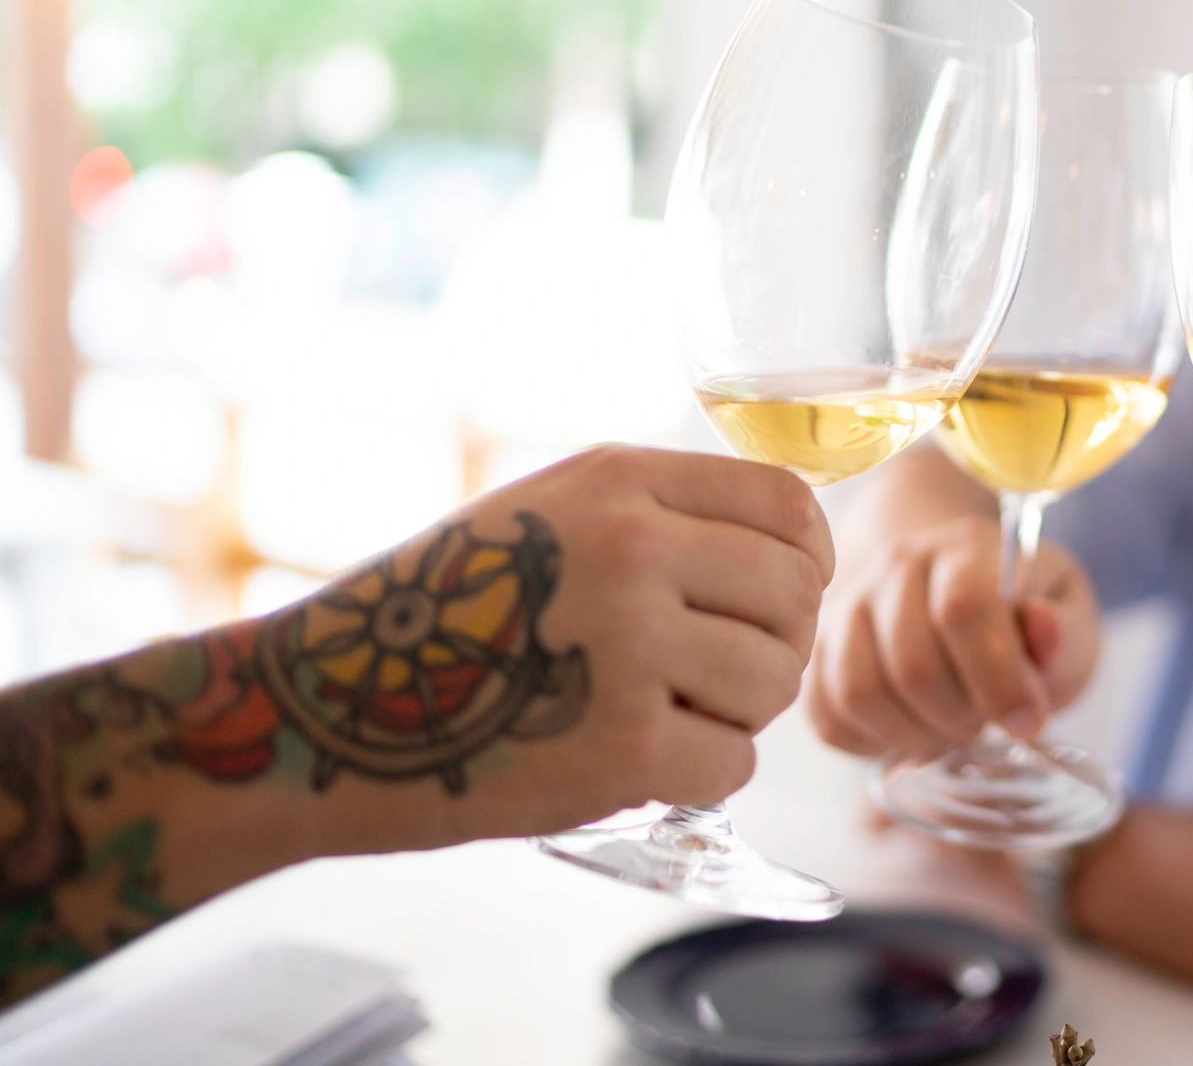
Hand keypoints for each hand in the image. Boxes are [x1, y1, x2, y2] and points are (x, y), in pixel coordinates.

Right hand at [297, 444, 833, 850]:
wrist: (321, 711)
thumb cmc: (442, 614)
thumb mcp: (549, 511)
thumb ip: (663, 516)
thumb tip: (794, 550)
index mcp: (619, 481)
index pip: (786, 503)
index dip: (803, 559)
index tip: (781, 595)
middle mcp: (633, 547)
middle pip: (793, 597)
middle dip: (770, 645)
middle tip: (708, 675)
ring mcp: (629, 645)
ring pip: (773, 682)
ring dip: (734, 714)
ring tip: (659, 713)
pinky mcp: (621, 747)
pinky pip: (733, 765)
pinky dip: (696, 778)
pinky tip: (630, 762)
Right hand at [805, 515, 1098, 759]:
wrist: (962, 603)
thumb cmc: (1023, 621)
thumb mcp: (1070, 623)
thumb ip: (1063, 633)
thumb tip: (1043, 624)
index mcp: (966, 548)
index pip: (964, 608)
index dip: (998, 679)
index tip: (1028, 722)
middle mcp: (897, 566)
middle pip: (912, 662)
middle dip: (960, 717)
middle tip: (988, 725)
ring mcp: (849, 606)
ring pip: (861, 692)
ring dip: (915, 734)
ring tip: (951, 730)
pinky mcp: (820, 651)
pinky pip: (828, 716)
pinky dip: (873, 743)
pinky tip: (911, 731)